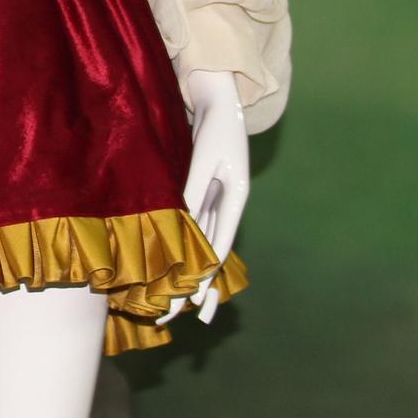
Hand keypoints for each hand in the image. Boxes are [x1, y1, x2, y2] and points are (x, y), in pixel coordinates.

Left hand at [158, 69, 247, 327]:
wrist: (218, 99)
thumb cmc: (213, 125)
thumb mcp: (205, 156)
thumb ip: (193, 188)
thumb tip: (180, 220)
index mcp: (236, 197)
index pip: (218, 244)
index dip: (205, 275)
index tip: (193, 301)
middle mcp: (229, 204)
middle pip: (214, 254)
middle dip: (200, 288)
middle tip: (188, 318)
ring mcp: (218, 201)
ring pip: (208, 248)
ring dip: (199, 279)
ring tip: (192, 312)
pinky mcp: (206, 194)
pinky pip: (200, 232)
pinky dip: (194, 255)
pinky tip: (187, 275)